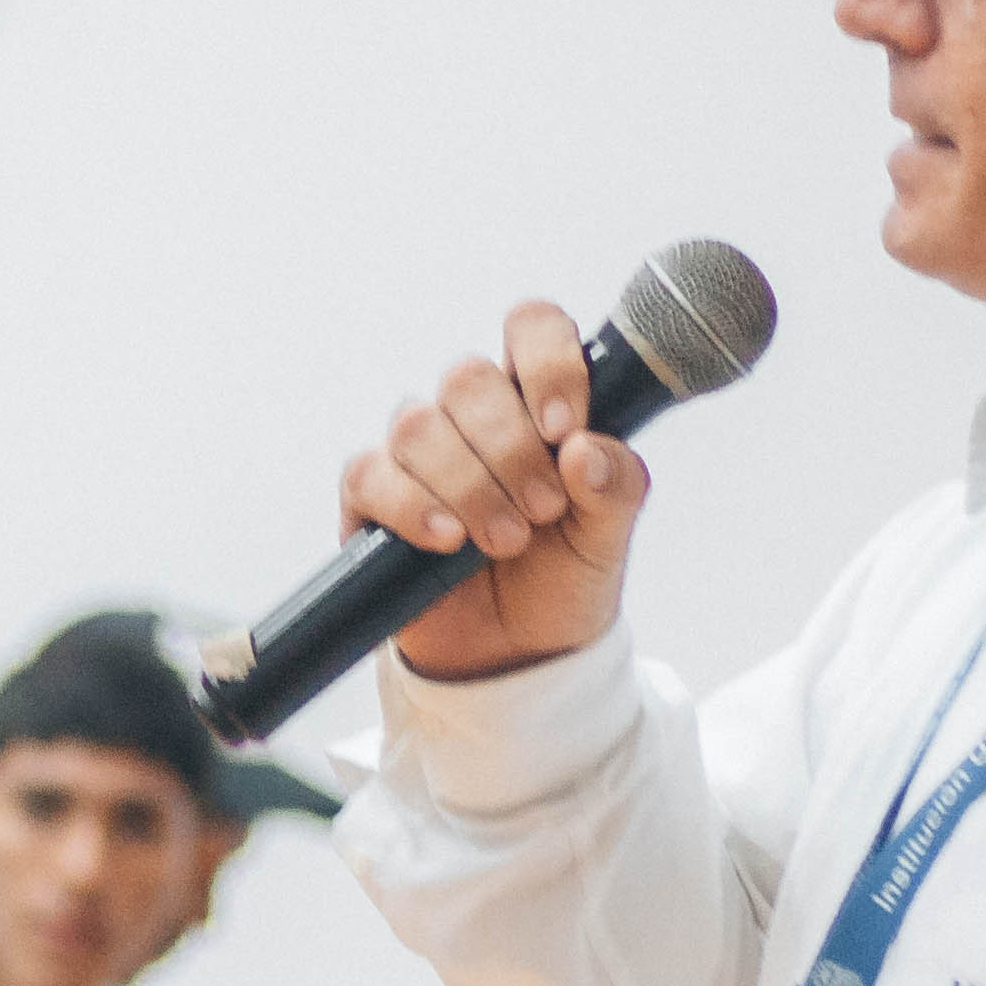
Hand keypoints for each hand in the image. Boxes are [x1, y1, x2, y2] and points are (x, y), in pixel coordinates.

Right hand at [334, 300, 651, 681]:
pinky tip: (447, 540)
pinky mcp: (371, 498)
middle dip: (510, 448)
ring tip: (505, 541)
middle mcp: (472, 416)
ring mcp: (417, 455)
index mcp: (535, 401)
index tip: (563, 426)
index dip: (545, 361)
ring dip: (468, 485)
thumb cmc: (563, 581)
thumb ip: (615, 487)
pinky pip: (370, 475)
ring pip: (418, 425)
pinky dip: (410, 506)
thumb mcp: (609, 537)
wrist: (516, 658)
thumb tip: (584, 450)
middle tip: (543, 508)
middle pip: (467, 378)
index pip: (530, 327)